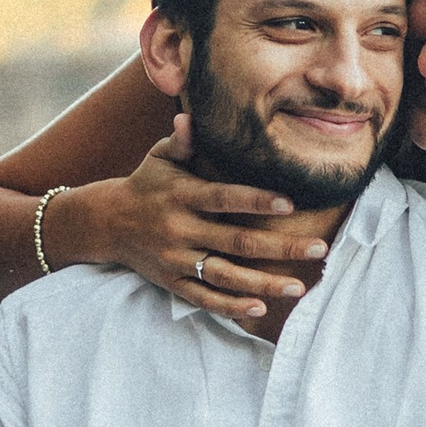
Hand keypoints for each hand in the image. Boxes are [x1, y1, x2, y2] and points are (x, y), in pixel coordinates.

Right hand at [62, 117, 327, 325]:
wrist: (106, 223)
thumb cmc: (146, 184)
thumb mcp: (159, 158)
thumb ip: (181, 142)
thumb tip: (189, 118)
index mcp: (182, 195)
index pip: (223, 198)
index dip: (256, 201)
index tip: (291, 204)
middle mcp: (179, 230)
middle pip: (236, 242)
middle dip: (280, 247)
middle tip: (319, 248)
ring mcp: (176, 260)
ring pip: (225, 276)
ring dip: (264, 284)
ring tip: (300, 286)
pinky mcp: (172, 283)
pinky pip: (204, 299)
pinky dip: (231, 307)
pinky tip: (260, 308)